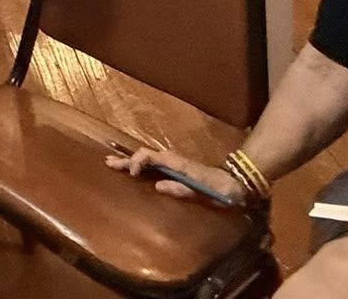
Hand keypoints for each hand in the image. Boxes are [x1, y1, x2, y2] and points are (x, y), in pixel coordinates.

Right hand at [104, 146, 246, 204]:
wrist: (239, 183)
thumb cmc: (223, 190)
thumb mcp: (204, 192)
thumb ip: (182, 189)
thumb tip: (157, 185)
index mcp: (179, 165)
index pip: (152, 156)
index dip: (138, 161)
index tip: (131, 173)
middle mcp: (175, 162)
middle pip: (147, 156)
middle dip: (127, 159)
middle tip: (108, 162)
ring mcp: (176, 166)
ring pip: (149, 159)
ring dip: (132, 161)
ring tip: (114, 163)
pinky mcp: (179, 171)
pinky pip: (155, 165)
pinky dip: (141, 165)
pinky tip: (135, 169)